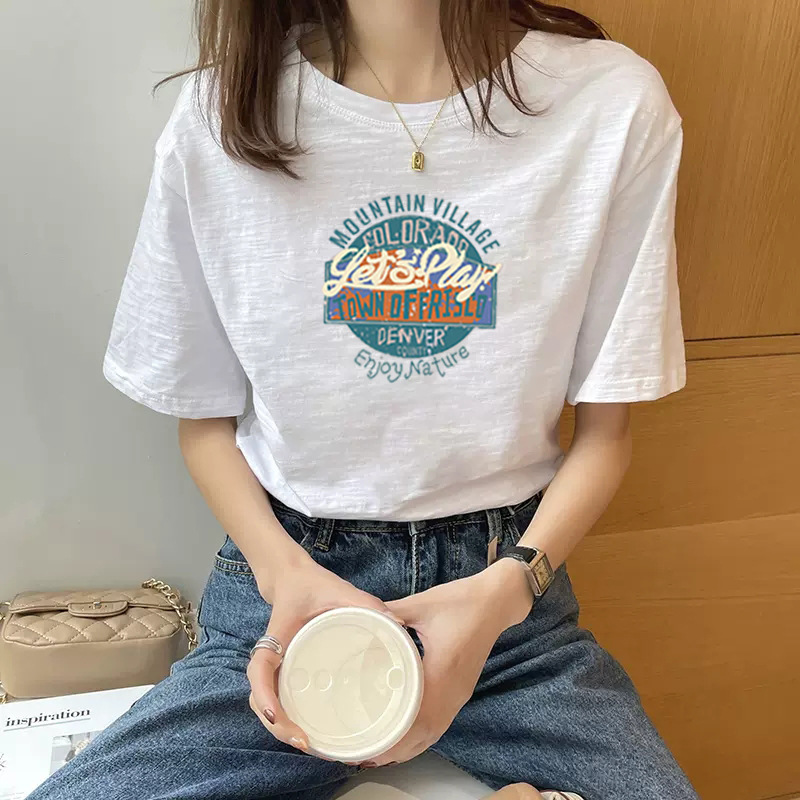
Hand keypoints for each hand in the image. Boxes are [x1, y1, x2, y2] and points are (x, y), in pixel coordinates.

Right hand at [247, 555, 402, 753]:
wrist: (293, 578)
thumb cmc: (312, 586)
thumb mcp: (339, 590)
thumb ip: (366, 603)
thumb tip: (398, 624)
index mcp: (277, 637)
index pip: (260, 669)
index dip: (265, 695)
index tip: (276, 715)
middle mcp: (270, 656)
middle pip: (259, 699)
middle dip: (277, 725)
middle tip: (304, 741)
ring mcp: (275, 666)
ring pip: (266, 704)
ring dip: (281, 727)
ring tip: (308, 744)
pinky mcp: (284, 670)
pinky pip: (278, 699)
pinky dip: (287, 718)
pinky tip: (309, 732)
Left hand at [367, 559, 532, 766]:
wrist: (496, 601)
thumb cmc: (460, 601)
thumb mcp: (421, 604)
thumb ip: (390, 613)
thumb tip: (362, 617)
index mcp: (441, 671)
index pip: (416, 720)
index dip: (393, 739)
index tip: (369, 746)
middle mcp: (452, 691)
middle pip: (423, 736)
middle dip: (395, 749)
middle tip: (364, 753)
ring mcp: (460, 694)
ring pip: (433, 733)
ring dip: (409, 746)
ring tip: (380, 751)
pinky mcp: (462, 690)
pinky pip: (441, 722)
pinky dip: (422, 735)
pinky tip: (406, 734)